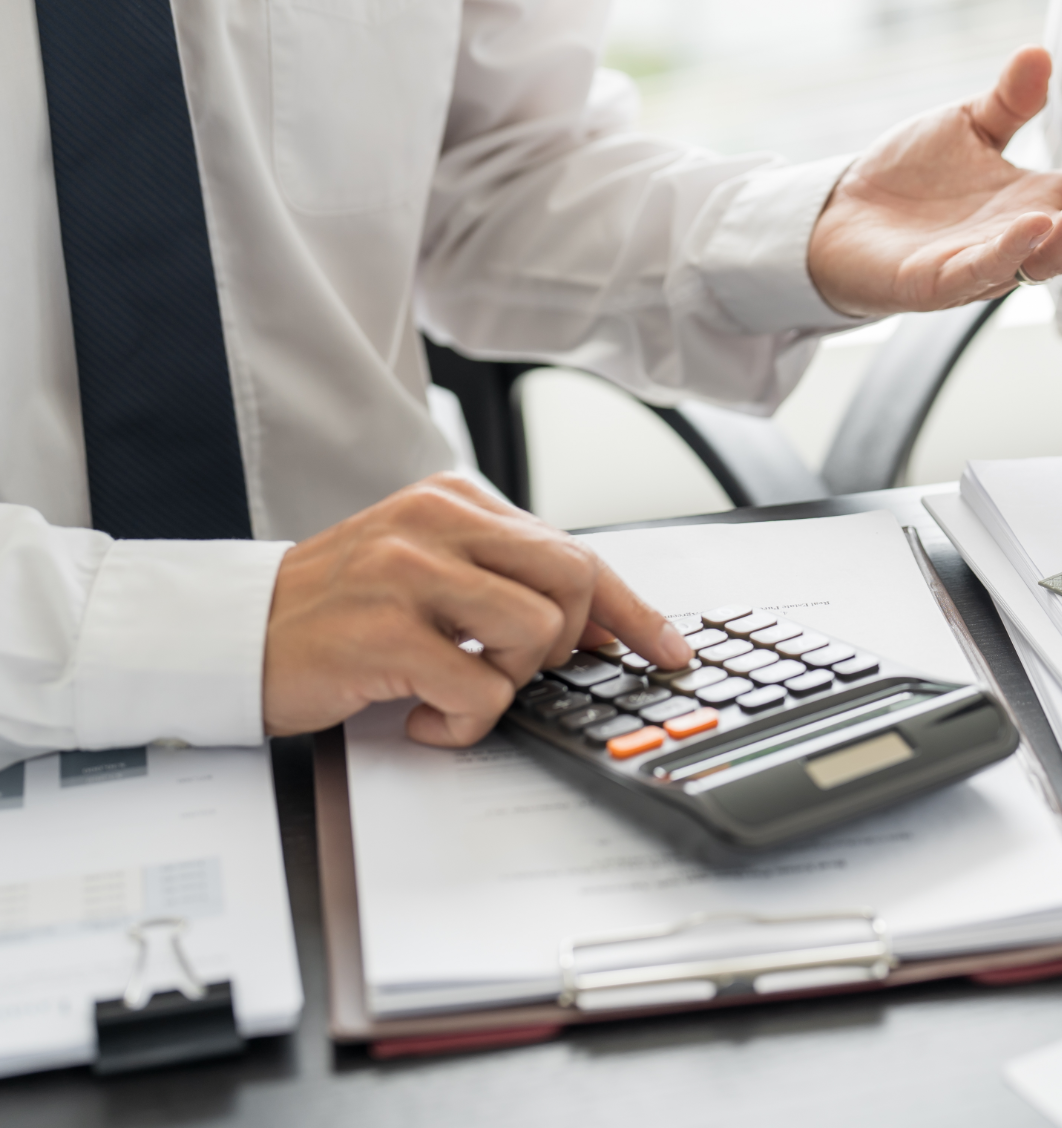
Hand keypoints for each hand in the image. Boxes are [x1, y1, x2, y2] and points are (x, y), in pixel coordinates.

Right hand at [261, 473, 689, 746]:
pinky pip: (479, 690)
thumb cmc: (338, 613)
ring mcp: (408, 572)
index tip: (669, 648)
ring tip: (456, 688)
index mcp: (454, 499)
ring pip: (535, 634)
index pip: (574, 550)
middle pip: (572, 582)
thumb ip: (506, 582)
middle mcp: (435, 522)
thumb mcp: (428, 573)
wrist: (233, 637)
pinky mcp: (385, 631)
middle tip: (512, 670)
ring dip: (508, 684)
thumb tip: (608, 626)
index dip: (632, 609)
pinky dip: (463, 723)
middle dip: (564, 645)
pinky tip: (423, 718)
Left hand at [805, 47, 1061, 315]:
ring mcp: (984, 266)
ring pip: (1051, 259)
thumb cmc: (907, 183)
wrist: (835, 218)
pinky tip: (1034, 224)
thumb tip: (1041, 53)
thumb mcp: (966, 127)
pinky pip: (981, 275)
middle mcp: (1023, 240)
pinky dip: (1011, 253)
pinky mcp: (935, 283)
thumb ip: (1010, 103)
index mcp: (1041, 203)